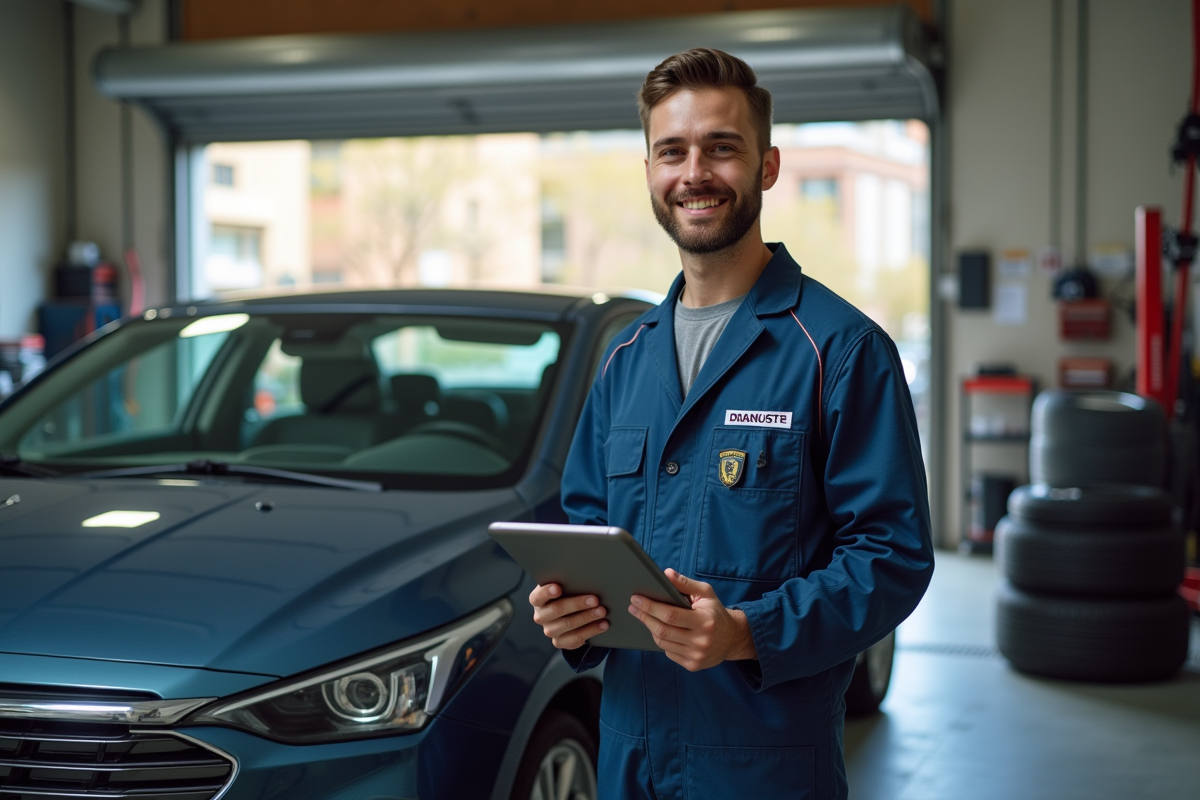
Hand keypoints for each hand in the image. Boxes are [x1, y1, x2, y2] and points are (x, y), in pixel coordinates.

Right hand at [529, 583, 608, 649]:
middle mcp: (541, 616)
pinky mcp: (560, 642)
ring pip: (568, 624)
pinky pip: (576, 638)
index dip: (547, 592)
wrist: (569, 613)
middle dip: (577, 604)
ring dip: (587, 617)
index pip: (538, 596)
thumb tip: (584, 577)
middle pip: (557, 610)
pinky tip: (602, 624)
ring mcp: (550, 630)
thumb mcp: (563, 586)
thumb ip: (567, 582)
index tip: (558, 588)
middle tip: (595, 600)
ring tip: (602, 611)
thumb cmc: (567, 594)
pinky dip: (592, 630)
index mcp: (537, 599)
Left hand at [629, 569, 756, 670]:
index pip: (670, 615)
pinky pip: (668, 653)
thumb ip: (685, 583)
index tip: (636, 599)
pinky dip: (661, 641)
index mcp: (705, 622)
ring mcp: (696, 656)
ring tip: (644, 617)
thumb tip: (666, 573)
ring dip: (650, 628)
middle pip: (662, 630)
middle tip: (633, 607)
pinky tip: (659, 630)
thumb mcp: (706, 593)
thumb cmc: (716, 612)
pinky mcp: (693, 665)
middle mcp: (701, 641)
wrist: (733, 639)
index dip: (650, 607)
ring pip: (662, 643)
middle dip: (644, 617)